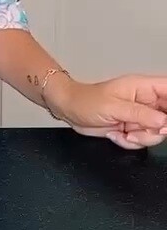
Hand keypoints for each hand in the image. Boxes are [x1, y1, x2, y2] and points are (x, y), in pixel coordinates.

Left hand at [48, 74, 166, 148]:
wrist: (71, 111)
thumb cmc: (87, 101)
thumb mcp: (114, 107)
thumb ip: (141, 114)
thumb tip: (164, 121)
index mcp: (143, 87)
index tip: (165, 121)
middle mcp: (146, 101)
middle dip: (157, 129)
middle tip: (140, 130)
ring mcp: (140, 116)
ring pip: (157, 133)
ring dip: (141, 138)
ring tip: (124, 132)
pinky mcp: (134, 128)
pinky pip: (144, 141)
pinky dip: (131, 142)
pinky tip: (117, 134)